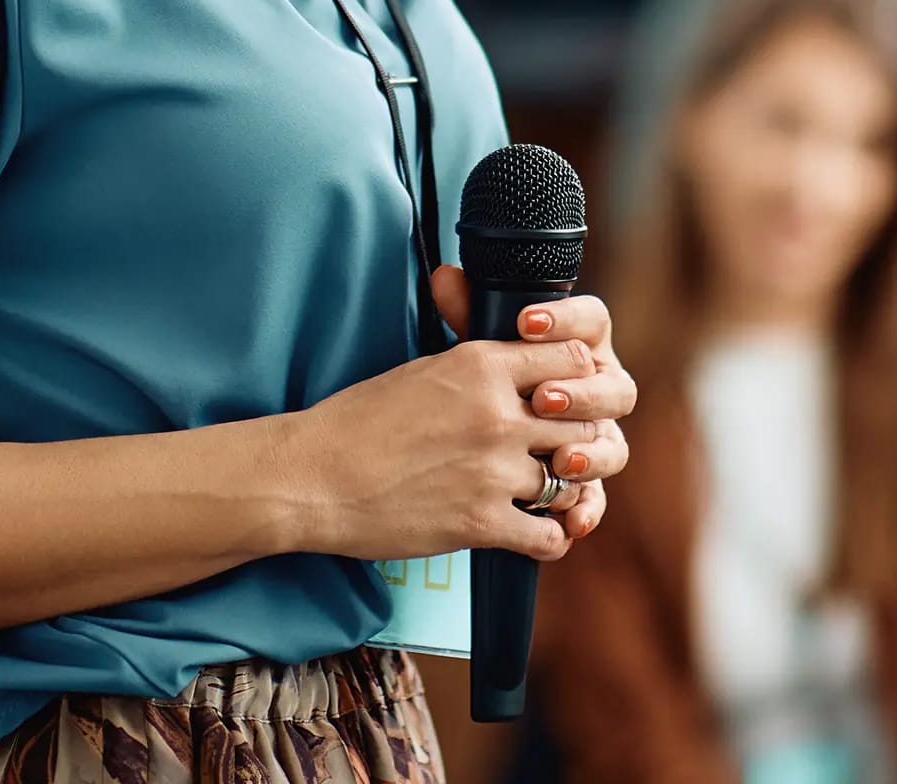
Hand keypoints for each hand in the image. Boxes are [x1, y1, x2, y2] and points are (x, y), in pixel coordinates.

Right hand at [279, 266, 631, 563]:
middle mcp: (498, 414)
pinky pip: (551, 537)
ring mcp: (494, 471)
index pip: (573, 358)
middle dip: (575, 440)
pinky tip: (533, 532)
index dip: (578, 381)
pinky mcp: (483, 523)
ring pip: (571, 480)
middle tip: (559, 453)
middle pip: (583, 423)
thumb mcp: (423, 370)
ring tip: (542, 494)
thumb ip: (479, 365)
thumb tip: (518, 357)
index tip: (567, 398)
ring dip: (560, 491)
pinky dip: (549, 539)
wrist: (314, 478)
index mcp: (482, 365)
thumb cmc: (357, 422)